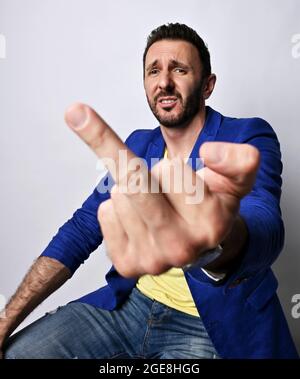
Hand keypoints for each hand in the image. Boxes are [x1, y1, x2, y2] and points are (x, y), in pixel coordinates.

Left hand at [65, 103, 259, 277]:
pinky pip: (106, 214)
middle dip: (114, 150)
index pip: (171, 171)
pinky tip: (141, 219)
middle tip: (76, 113)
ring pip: (120, 195)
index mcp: (209, 223)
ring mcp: (151, 260)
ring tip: (158, 204)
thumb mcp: (237, 180)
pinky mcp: (127, 265)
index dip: (171, 165)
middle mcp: (180, 247)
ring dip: (135, 190)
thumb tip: (210, 153)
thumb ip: (240, 161)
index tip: (91, 115)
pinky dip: (118, 208)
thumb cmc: (212, 206)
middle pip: (134, 184)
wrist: (202, 244)